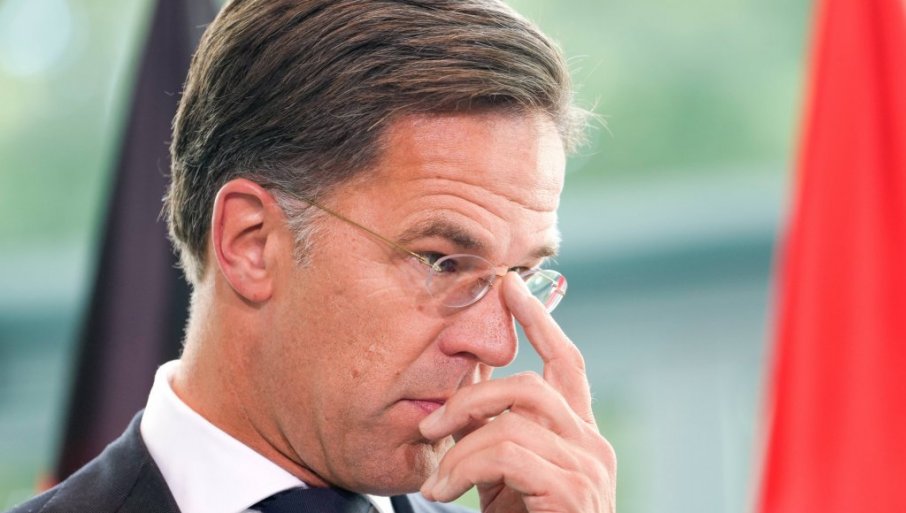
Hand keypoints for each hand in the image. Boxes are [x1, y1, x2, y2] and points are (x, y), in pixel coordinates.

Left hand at [418, 273, 616, 512]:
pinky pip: (509, 453)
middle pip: (532, 384)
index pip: (566, 363)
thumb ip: (494, 436)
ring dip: (462, 442)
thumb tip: (462, 396)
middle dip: (474, 394)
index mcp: (577, 435)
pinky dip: (466, 468)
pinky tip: (446, 493)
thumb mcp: (503, 480)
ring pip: (516, 416)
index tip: (511, 286)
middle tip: (431, 424)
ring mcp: (588, 466)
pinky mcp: (573, 491)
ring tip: (434, 480)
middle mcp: (591, 444)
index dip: (540, 320)